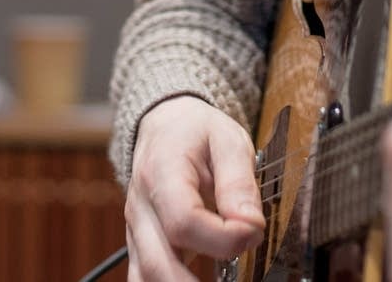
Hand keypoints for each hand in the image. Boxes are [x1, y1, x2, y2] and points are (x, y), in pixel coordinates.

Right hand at [125, 95, 265, 281]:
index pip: (184, 220)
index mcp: (162, 173)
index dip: (222, 238)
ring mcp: (137, 230)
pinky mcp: (141, 245)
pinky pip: (145, 278)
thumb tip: (250, 225)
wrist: (165, 126)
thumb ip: (239, 182)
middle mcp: (142, 208)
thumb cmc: (196, 132)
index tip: (254, 232)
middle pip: (157, 263)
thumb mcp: (227, 140)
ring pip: (146, 277)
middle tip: (237, 279)